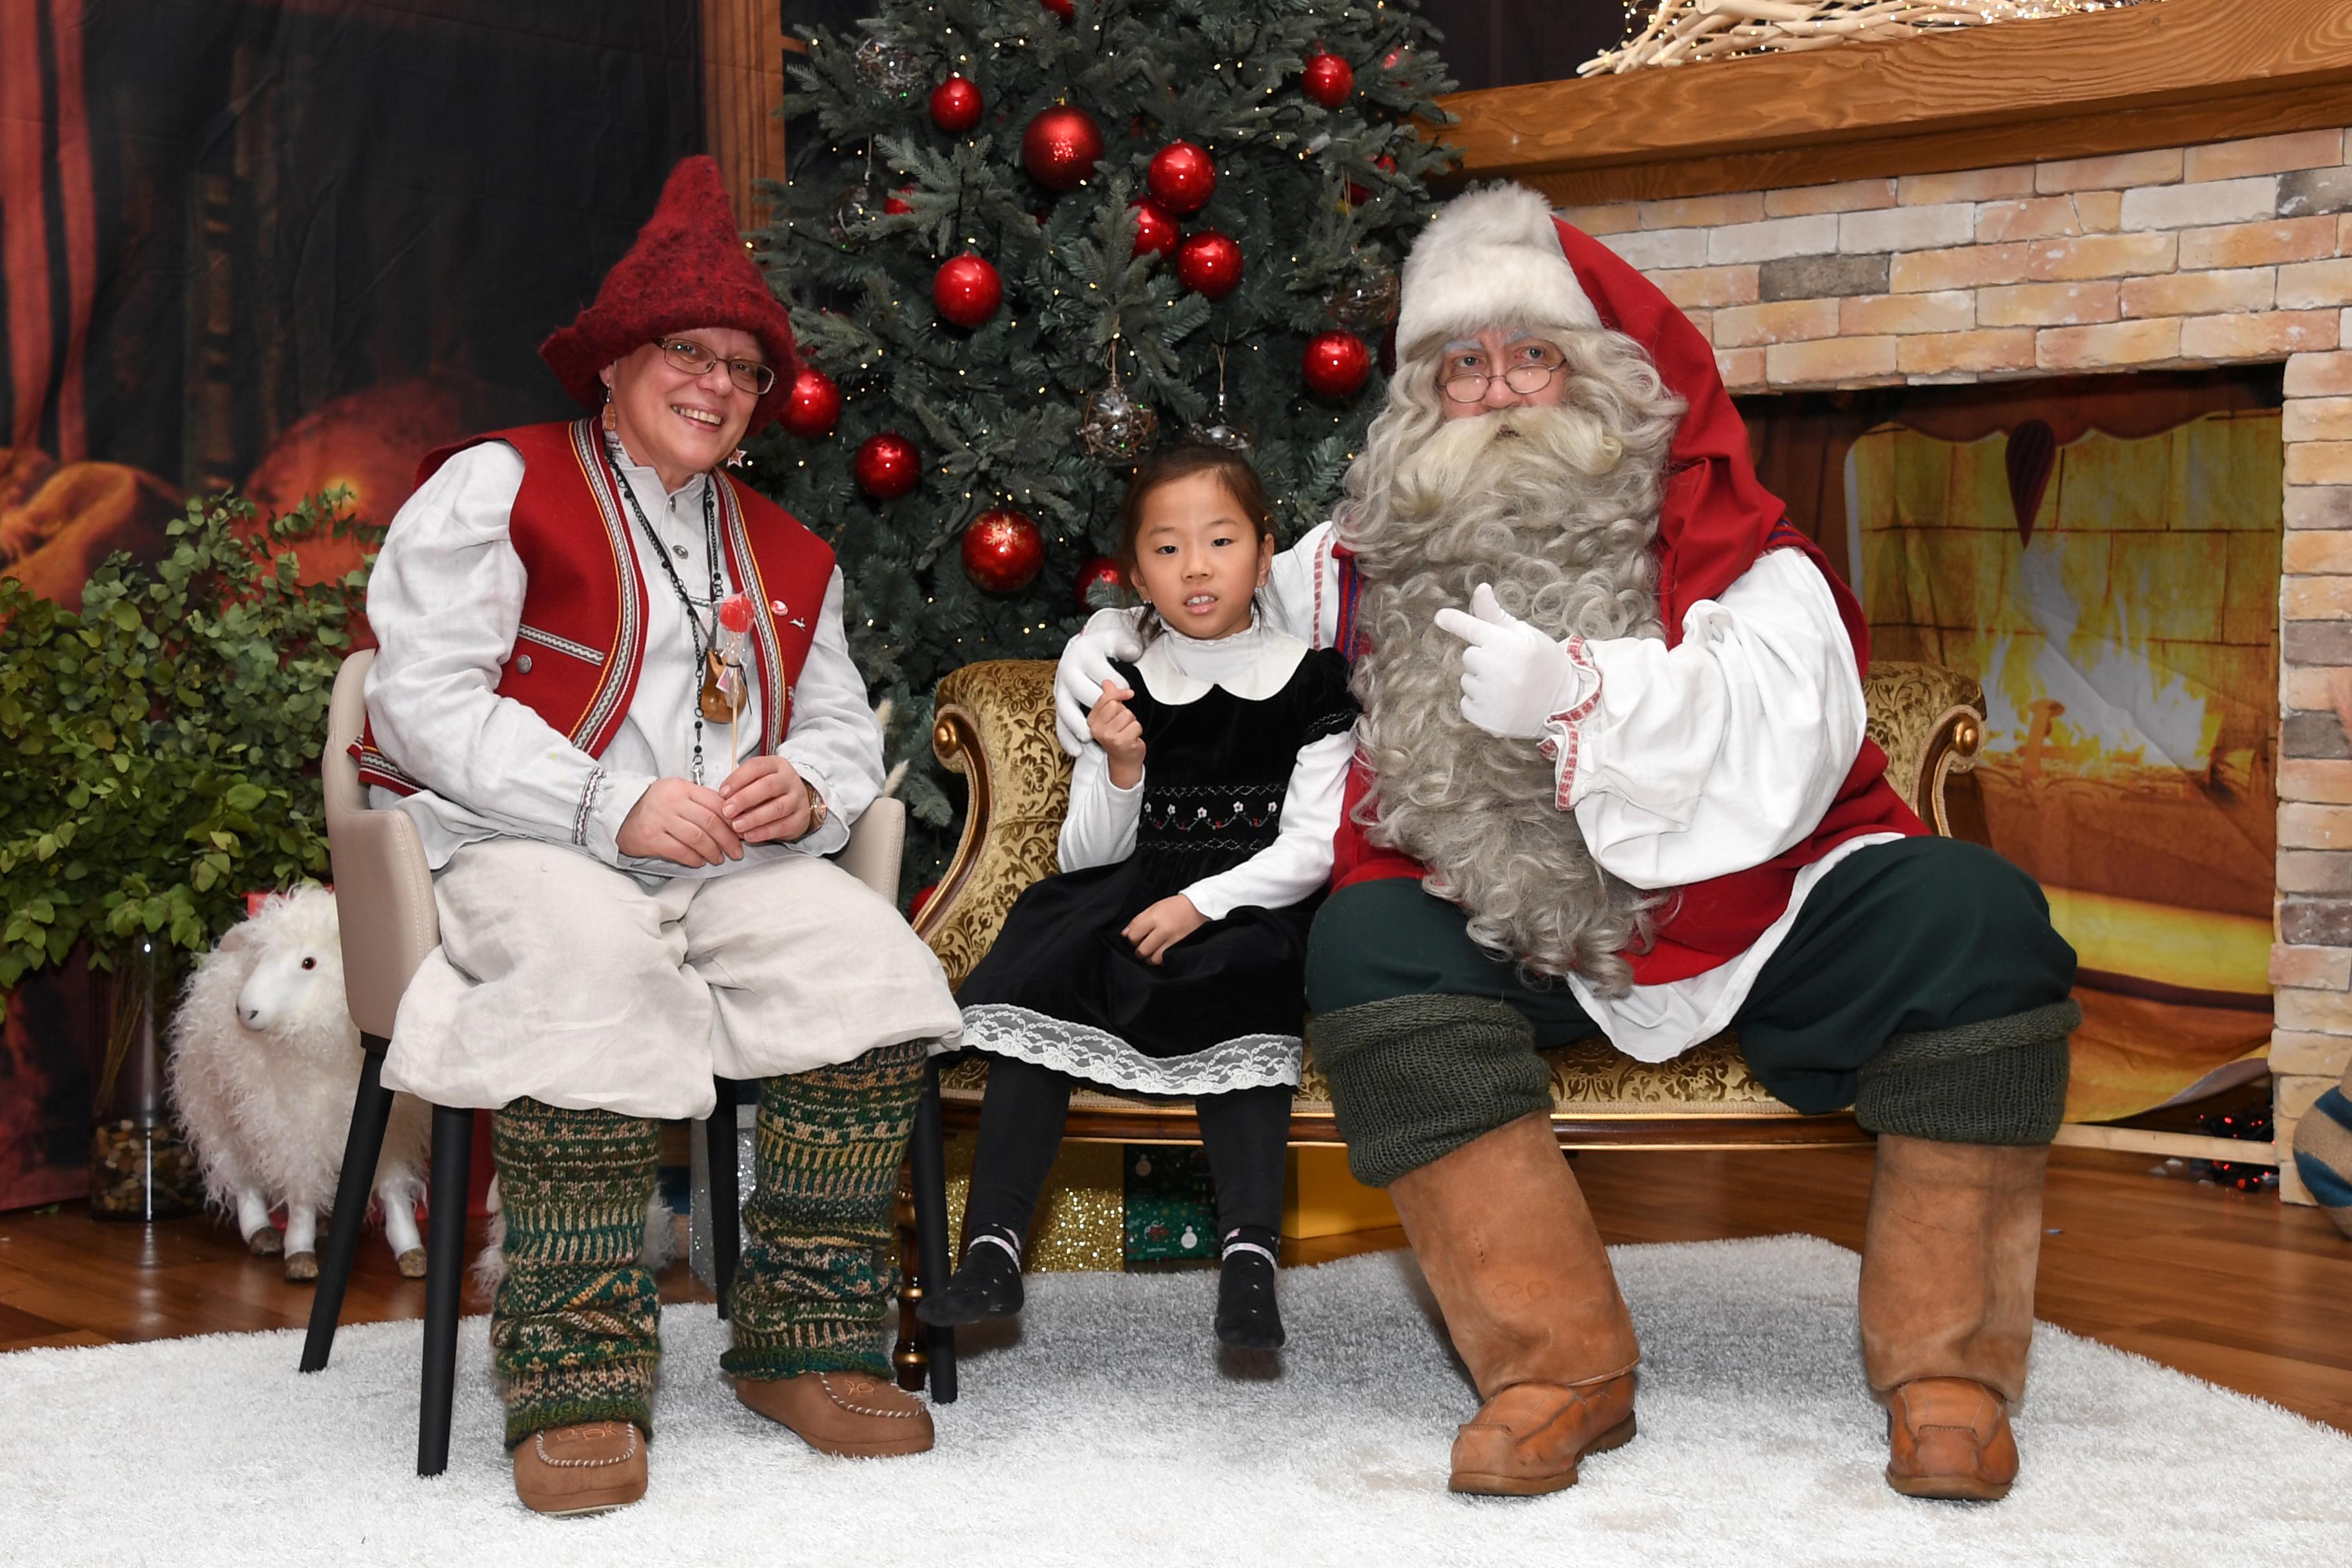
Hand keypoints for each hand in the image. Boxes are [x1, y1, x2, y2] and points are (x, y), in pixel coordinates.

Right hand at [617, 777, 743, 865]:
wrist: (618, 812)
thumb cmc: (653, 805)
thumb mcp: (677, 794)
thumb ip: (701, 802)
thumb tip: (732, 819)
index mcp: (682, 787)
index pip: (716, 803)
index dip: (732, 820)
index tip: (741, 832)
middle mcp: (672, 801)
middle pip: (710, 821)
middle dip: (728, 840)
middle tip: (736, 852)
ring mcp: (660, 819)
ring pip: (697, 837)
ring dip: (713, 851)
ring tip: (718, 859)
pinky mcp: (651, 838)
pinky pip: (680, 851)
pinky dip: (694, 858)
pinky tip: (700, 861)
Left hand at [717, 755, 816, 843]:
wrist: (795, 802)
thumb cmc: (769, 791)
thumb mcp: (756, 780)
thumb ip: (740, 786)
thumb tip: (721, 799)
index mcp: (775, 765)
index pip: (756, 767)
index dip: (738, 779)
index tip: (723, 792)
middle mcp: (789, 779)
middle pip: (768, 786)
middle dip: (744, 799)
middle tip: (727, 810)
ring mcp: (798, 799)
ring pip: (777, 807)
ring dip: (754, 818)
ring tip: (737, 825)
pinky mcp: (801, 818)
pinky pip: (783, 826)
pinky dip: (764, 832)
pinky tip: (749, 835)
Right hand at [1054, 606, 1146, 755]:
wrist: (1081, 650)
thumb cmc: (1102, 647)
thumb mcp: (1115, 639)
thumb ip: (1126, 644)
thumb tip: (1134, 652)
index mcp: (1082, 654)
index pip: (1101, 672)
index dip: (1118, 685)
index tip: (1130, 692)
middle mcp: (1067, 671)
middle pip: (1083, 692)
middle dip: (1102, 706)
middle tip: (1118, 712)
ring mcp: (1060, 689)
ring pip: (1065, 710)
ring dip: (1076, 725)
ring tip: (1088, 737)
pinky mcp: (1059, 704)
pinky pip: (1059, 724)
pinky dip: (1066, 739)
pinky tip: (1076, 751)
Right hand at [1086, 680, 1145, 787]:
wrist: (1124, 762)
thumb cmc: (1118, 739)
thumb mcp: (1111, 717)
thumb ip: (1109, 699)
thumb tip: (1107, 682)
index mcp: (1092, 720)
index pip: (1105, 698)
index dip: (1119, 693)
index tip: (1128, 693)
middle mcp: (1096, 729)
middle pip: (1116, 705)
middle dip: (1125, 712)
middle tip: (1123, 724)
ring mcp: (1108, 736)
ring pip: (1127, 714)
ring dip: (1132, 722)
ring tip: (1127, 731)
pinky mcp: (1121, 742)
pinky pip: (1135, 725)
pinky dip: (1137, 731)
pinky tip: (1132, 738)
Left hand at [1122, 894, 1206, 964]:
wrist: (1200, 906)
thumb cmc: (1175, 906)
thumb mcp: (1154, 907)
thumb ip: (1138, 920)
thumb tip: (1124, 934)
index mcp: (1154, 917)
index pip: (1133, 936)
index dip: (1132, 939)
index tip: (1136, 938)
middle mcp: (1163, 930)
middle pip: (1142, 950)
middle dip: (1140, 951)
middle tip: (1143, 947)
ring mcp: (1174, 940)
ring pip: (1154, 959)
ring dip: (1151, 957)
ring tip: (1153, 951)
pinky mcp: (1182, 947)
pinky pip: (1167, 960)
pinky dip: (1163, 959)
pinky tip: (1163, 952)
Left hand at [1432, 584, 1594, 740]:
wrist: (1566, 705)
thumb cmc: (1545, 664)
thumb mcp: (1526, 635)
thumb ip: (1496, 615)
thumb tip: (1480, 588)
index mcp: (1506, 644)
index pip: (1472, 628)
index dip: (1454, 621)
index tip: (1440, 617)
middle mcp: (1495, 669)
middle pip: (1469, 656)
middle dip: (1484, 659)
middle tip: (1509, 667)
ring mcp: (1489, 696)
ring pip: (1467, 681)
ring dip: (1481, 682)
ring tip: (1508, 687)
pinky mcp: (1484, 719)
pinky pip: (1466, 704)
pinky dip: (1479, 704)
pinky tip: (1502, 703)